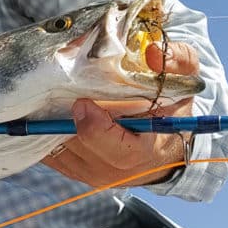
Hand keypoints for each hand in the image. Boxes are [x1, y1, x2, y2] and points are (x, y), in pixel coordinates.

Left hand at [42, 42, 197, 186]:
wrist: (163, 147)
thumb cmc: (170, 111)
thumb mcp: (183, 83)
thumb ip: (177, 62)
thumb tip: (154, 52)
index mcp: (146, 150)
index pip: (116, 148)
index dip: (95, 126)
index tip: (82, 102)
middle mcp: (117, 170)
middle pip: (80, 148)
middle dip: (65, 121)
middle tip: (55, 94)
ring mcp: (94, 175)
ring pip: (60, 152)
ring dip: (51, 125)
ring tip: (49, 100)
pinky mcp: (76, 172)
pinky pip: (50, 156)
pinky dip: (45, 134)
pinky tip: (46, 113)